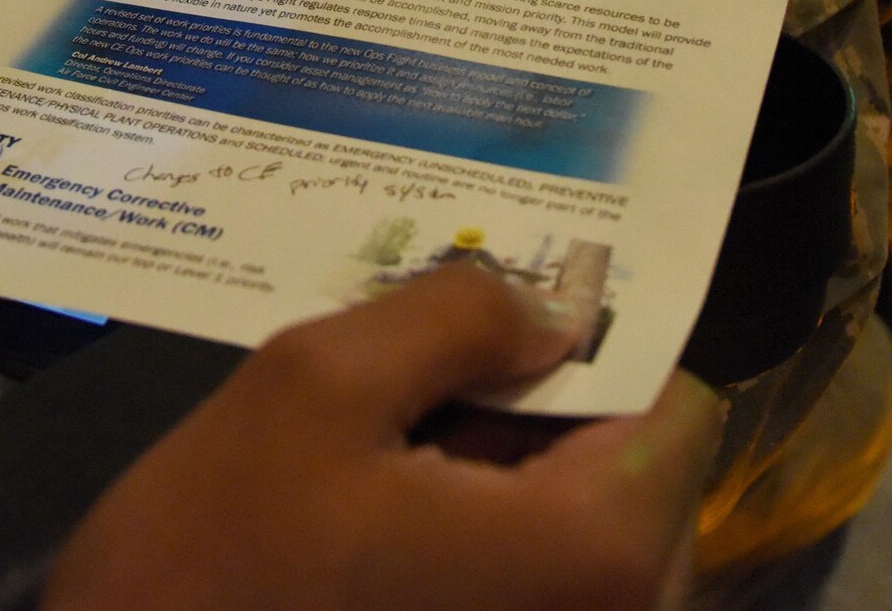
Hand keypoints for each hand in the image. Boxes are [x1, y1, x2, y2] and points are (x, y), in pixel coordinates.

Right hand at [43, 266, 722, 610]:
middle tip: (425, 394)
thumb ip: (457, 314)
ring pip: (587, 540)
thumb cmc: (215, 563)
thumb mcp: (315, 386)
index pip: (676, 408)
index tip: (498, 333)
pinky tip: (384, 532)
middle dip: (545, 419)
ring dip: (508, 486)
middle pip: (639, 477)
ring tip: (391, 463)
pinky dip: (483, 550)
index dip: (593, 352)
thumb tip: (552, 309)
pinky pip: (540, 595)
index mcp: (600, 552)